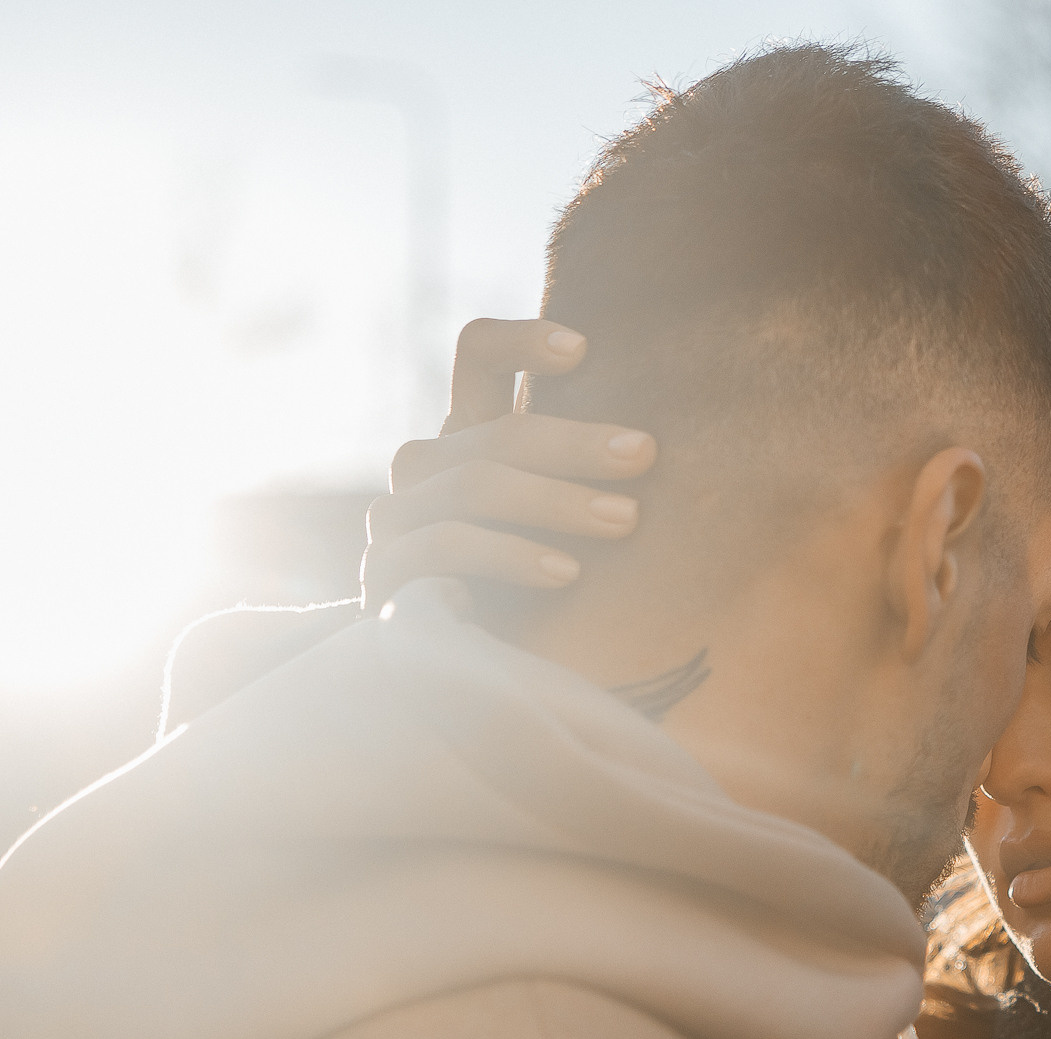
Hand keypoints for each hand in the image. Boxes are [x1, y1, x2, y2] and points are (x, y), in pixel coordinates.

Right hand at [362, 318, 658, 609]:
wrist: (477, 685)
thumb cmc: (549, 597)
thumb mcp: (578, 528)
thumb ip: (600, 479)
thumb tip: (667, 443)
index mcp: (474, 437)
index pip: (479, 356)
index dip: (522, 341)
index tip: (585, 349)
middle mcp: (426, 466)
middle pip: (495, 430)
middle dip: (577, 443)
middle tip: (645, 454)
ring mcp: (395, 516)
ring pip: (473, 483)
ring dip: (556, 501)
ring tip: (626, 522)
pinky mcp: (383, 573)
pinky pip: (445, 546)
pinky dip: (512, 556)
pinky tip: (568, 574)